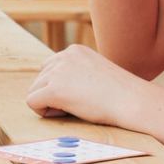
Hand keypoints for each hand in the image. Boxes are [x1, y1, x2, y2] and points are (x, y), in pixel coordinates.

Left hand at [24, 44, 161, 127]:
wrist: (131, 101)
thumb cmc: (119, 94)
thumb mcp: (96, 74)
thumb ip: (77, 74)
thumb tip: (57, 88)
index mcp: (75, 50)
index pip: (50, 67)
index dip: (60, 86)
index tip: (80, 95)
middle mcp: (64, 56)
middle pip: (40, 78)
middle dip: (52, 94)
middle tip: (76, 104)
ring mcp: (58, 71)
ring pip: (34, 90)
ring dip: (49, 103)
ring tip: (74, 108)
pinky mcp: (54, 89)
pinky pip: (32, 102)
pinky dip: (43, 111)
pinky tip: (65, 113)